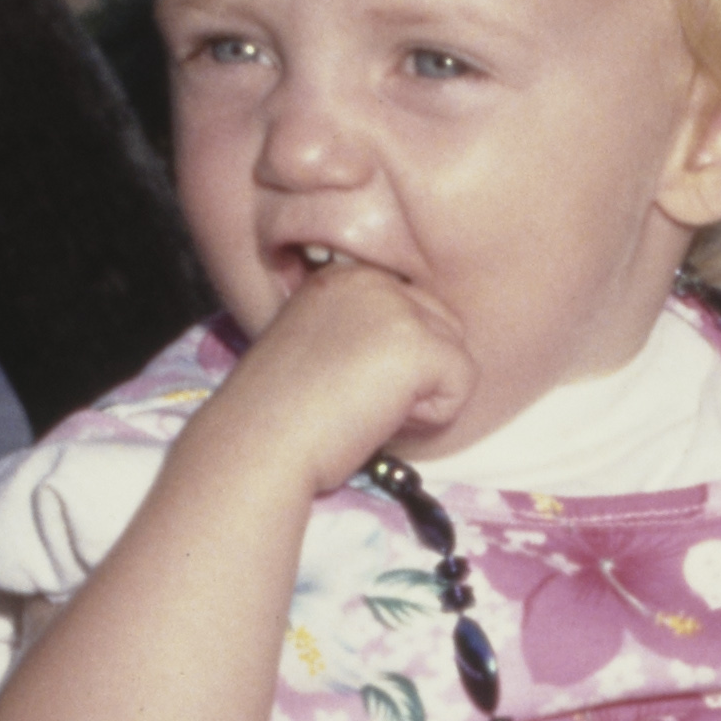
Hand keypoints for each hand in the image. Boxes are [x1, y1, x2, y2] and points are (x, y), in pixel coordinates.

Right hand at [236, 253, 472, 478]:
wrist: (258, 441)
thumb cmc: (278, 416)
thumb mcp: (319, 349)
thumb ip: (362, 336)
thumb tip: (414, 359)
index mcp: (343, 278)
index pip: (411, 312)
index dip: (392, 363)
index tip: (344, 385)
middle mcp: (371, 280)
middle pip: (442, 328)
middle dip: (415, 375)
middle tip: (358, 401)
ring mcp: (395, 308)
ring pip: (455, 356)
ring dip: (422, 396)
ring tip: (366, 408)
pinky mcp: (417, 343)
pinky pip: (462, 383)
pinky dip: (433, 417)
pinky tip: (381, 417)